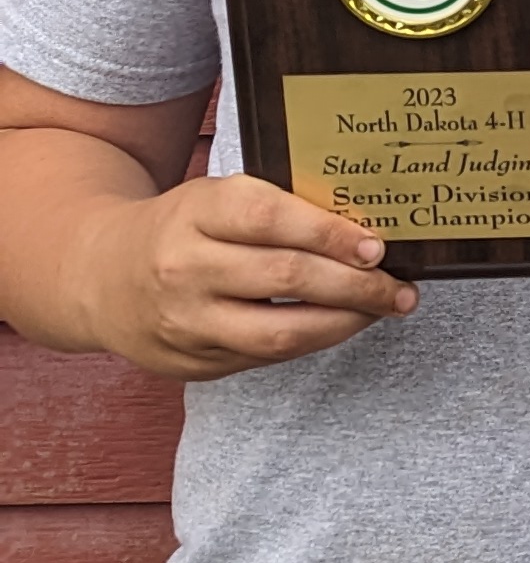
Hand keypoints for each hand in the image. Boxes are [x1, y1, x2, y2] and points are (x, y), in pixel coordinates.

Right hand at [79, 174, 417, 382]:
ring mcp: (185, 322)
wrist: (97, 276)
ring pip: (279, 333)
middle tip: (400, 288)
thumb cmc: (180, 228)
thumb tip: (364, 227)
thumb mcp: (215, 199)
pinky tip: (338, 327)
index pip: (272, 220)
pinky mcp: (191, 363)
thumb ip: (276, 209)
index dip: (331, 233)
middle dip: (356, 286)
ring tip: (382, 311)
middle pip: (286, 278)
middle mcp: (186, 268)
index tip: (377, 245)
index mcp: (196, 212)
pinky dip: (310, 343)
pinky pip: (264, 359)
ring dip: (343, 324)